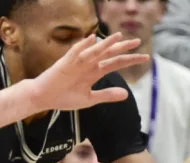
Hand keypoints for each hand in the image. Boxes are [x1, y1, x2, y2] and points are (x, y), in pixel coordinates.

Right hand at [27, 33, 148, 110]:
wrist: (43, 99)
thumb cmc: (64, 98)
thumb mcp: (89, 99)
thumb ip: (106, 95)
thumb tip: (126, 94)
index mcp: (94, 72)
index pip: (116, 63)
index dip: (130, 60)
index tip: (145, 58)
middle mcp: (88, 65)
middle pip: (108, 53)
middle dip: (122, 48)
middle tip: (137, 41)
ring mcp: (77, 63)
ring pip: (94, 51)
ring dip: (105, 44)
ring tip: (118, 37)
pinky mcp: (65, 63)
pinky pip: (75, 53)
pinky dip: (83, 46)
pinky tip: (91, 40)